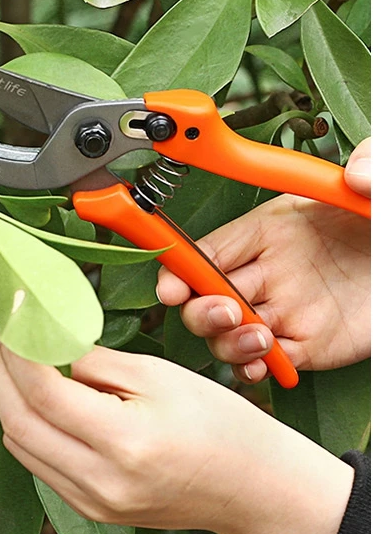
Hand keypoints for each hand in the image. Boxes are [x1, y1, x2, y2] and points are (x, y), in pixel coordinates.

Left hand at [0, 342, 352, 533]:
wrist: (252, 489)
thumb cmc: (217, 422)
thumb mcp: (157, 376)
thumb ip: (92, 362)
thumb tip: (40, 345)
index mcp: (124, 442)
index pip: (42, 391)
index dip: (17, 348)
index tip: (12, 314)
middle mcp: (99, 481)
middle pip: (18, 421)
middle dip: (1, 372)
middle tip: (6, 334)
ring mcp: (91, 502)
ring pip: (20, 445)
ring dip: (9, 399)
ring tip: (17, 360)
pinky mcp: (88, 510)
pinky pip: (38, 463)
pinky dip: (29, 426)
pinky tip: (39, 398)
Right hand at [156, 139, 369, 382]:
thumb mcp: (378, 189)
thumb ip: (371, 164)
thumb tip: (355, 173)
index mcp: (274, 229)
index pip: (210, 249)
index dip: (182, 268)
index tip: (173, 285)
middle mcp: (270, 272)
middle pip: (205, 296)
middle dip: (200, 310)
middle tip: (226, 311)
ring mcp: (285, 311)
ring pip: (227, 334)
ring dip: (227, 342)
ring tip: (257, 338)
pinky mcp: (308, 346)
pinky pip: (266, 363)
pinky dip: (253, 368)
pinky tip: (261, 364)